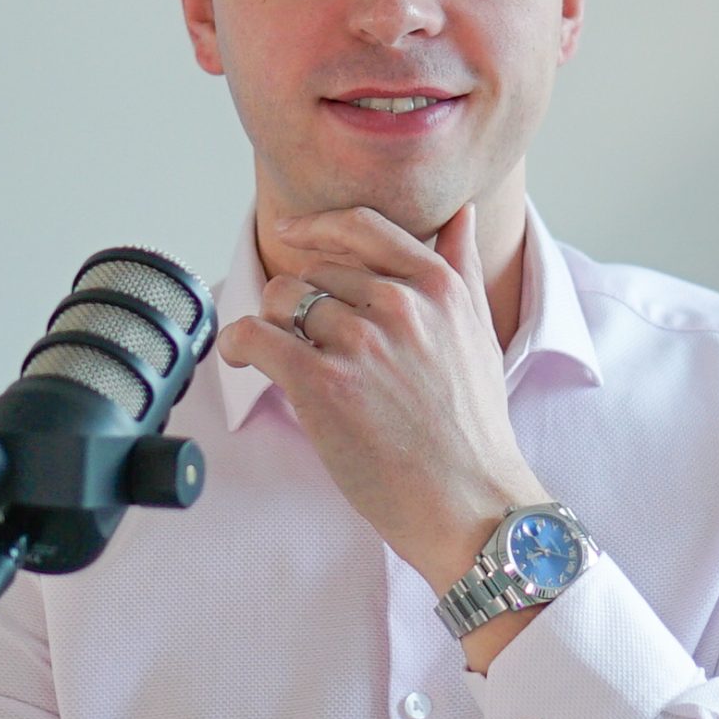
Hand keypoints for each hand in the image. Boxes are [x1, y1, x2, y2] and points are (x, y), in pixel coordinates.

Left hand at [216, 203, 546, 590]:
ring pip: (282, 298)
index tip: (292, 232)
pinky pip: (256, 337)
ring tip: (279, 353)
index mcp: (437, 287)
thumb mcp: (480, 336)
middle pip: (314, 268)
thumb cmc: (472, 431)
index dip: (318, 226)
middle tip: (300, 334)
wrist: (469, 504)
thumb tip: (461, 214)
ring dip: (272, 323)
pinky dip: (238, 344)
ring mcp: (361, 343)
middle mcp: (400, 305)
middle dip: (300, 298)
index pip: (363, 226)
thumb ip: (463, 271)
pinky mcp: (323, 383)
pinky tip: (243, 358)